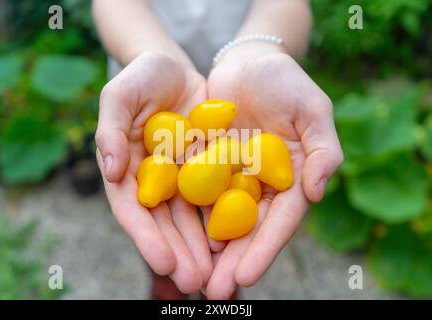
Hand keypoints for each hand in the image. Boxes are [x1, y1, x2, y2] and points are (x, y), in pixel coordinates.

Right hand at [95, 52, 211, 292]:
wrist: (175, 68)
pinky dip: (219, 222)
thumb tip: (110, 171)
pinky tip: (232, 244)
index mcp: (126, 169)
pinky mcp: (205, 169)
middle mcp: (152, 181)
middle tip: (193, 282)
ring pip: (189, 219)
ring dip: (199, 249)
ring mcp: (179, 178)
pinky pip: (213, 199)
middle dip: (177, 253)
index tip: (162, 262)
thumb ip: (111, 130)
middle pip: (163, 223)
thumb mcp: (120, 95)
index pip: (132, 209)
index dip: (145, 237)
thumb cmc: (142, 77)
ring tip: (213, 277)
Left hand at [204, 46, 342, 298]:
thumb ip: (323, 150)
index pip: (281, 221)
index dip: (264, 249)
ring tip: (193, 279)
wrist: (248, 62)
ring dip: (208, 251)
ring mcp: (235, 178)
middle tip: (214, 293)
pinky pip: (199, 195)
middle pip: (248, 230)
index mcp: (293, 178)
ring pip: (222, 220)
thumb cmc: (286, 82)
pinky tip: (177, 240)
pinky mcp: (209, 165)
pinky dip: (190, 217)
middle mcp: (264, 185)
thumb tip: (316, 193)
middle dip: (233, 262)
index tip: (246, 276)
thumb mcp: (313, 109)